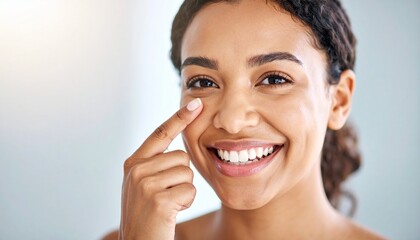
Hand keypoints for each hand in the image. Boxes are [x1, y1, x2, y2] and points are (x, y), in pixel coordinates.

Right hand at [118, 98, 202, 239]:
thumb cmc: (146, 215)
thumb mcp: (144, 184)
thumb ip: (156, 165)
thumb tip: (181, 151)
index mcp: (133, 163)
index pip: (161, 134)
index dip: (179, 118)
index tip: (196, 103)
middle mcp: (136, 170)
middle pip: (181, 157)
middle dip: (181, 177)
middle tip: (166, 196)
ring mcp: (145, 184)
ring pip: (187, 173)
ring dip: (184, 191)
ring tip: (166, 204)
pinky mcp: (158, 199)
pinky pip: (190, 191)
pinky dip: (186, 203)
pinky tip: (170, 213)